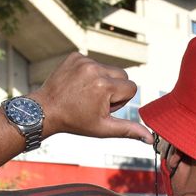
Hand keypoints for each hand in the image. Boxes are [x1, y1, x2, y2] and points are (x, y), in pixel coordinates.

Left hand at [30, 53, 152, 142]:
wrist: (45, 110)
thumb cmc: (75, 121)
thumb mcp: (104, 128)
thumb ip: (129, 130)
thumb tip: (150, 139)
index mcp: (105, 86)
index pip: (132, 88)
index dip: (120, 101)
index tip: (103, 107)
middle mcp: (96, 69)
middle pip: (123, 75)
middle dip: (114, 89)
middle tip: (95, 101)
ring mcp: (84, 60)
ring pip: (109, 68)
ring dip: (103, 80)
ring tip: (85, 93)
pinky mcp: (75, 55)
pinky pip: (94, 62)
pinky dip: (90, 73)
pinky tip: (78, 84)